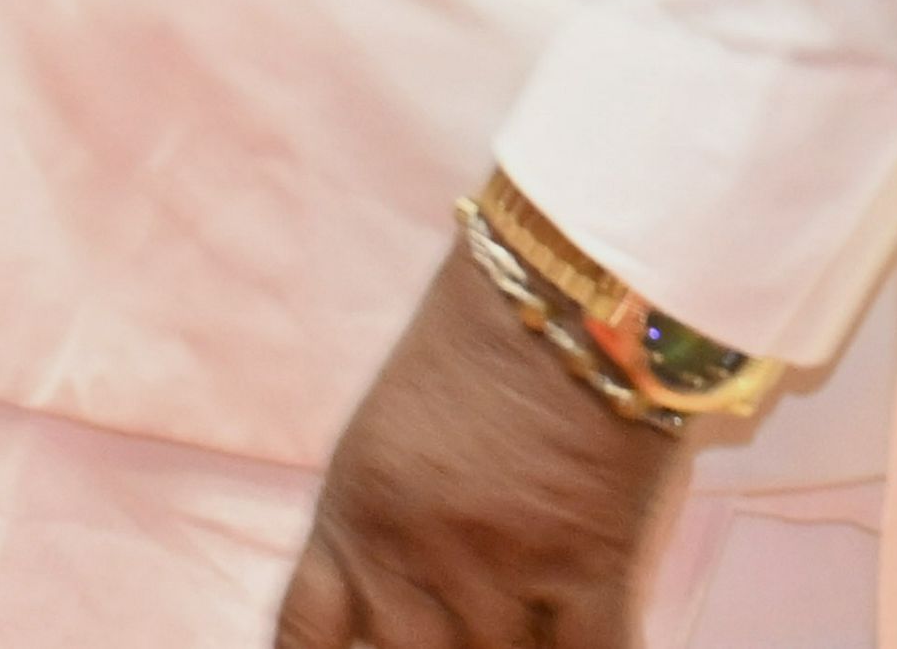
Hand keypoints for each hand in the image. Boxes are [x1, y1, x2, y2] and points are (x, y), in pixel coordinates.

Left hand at [276, 245, 686, 648]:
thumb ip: (383, 538)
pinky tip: (585, 639)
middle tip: (465, 624)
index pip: (304, 640)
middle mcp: (411, 555)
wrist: (564, 283)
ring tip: (528, 616)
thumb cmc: (479, 347)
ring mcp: (500, 567)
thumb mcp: (389, 440)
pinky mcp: (592, 565)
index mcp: (351, 517)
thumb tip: (399, 625)